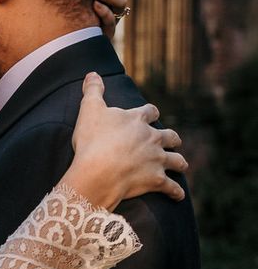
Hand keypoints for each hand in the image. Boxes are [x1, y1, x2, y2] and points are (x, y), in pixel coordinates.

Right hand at [62, 73, 187, 210]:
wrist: (98, 171)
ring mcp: (157, 160)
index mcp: (137, 120)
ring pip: (176, 160)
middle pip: (169, 136)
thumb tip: (92, 73)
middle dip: (171, 138)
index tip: (150, 115)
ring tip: (180, 165)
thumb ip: (92, 90)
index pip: (150, 112)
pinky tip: (177, 195)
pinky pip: (171, 188)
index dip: (150, 113)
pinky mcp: (156, 180)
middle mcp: (152, 138)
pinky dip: (175, 192)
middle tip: (171, 140)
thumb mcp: (89, 110)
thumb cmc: (92, 140)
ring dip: (179, 162)